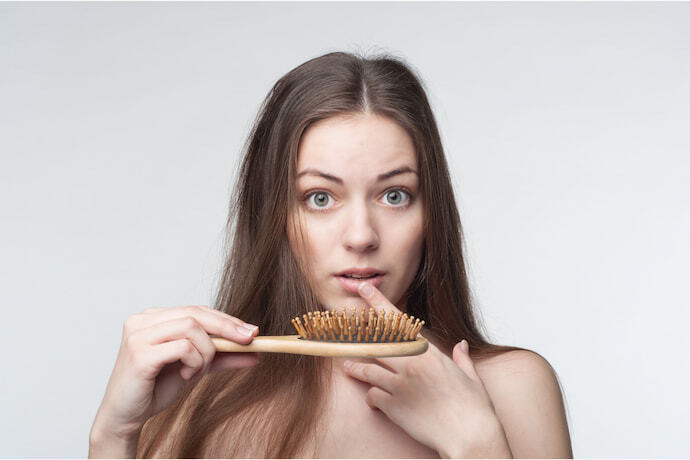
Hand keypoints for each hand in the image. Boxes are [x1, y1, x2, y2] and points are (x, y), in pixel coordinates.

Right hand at [91, 305, 259, 440]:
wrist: (126, 415)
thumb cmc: (154, 387)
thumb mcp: (195, 367)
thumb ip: (221, 357)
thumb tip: (255, 352)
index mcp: (153, 317)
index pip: (197, 310)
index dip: (226, 319)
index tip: (252, 331)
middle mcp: (143, 320)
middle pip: (196, 313)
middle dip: (227, 328)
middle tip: (249, 340)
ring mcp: (138, 335)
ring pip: (191, 328)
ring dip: (206, 352)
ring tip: (197, 371)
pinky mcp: (140, 354)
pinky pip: (182, 348)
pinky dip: (193, 362)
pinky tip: (185, 375)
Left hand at [342, 282, 509, 457]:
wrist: (469, 437)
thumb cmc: (474, 408)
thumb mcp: (471, 377)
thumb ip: (462, 359)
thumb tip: (461, 346)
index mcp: (429, 353)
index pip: (398, 322)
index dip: (378, 303)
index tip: (364, 289)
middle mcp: (411, 365)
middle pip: (374, 343)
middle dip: (357, 335)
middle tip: (344, 331)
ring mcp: (400, 385)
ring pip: (367, 369)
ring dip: (356, 368)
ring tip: (348, 367)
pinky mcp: (394, 407)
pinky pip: (372, 395)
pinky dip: (370, 396)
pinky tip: (373, 400)